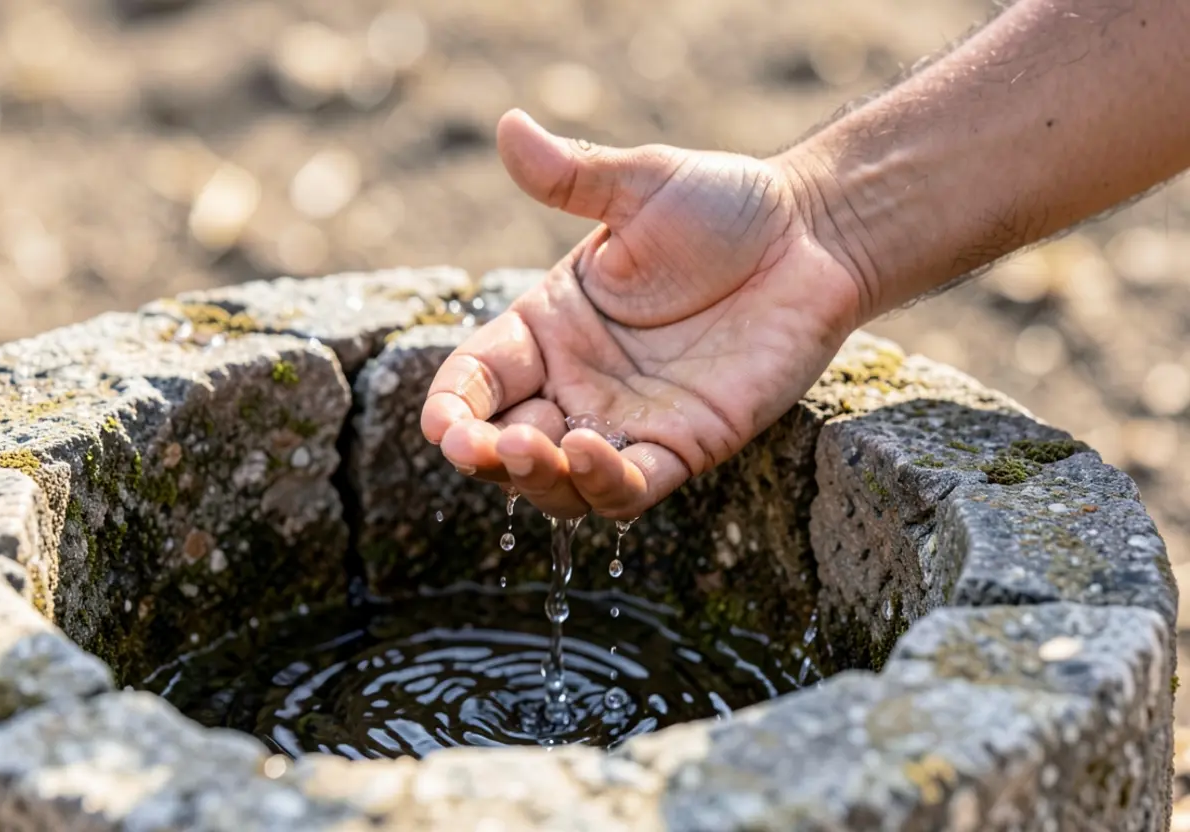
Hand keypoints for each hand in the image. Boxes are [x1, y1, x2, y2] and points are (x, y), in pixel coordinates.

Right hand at [420, 110, 863, 519]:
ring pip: (561, 484)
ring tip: (533, 448)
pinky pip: (632, 488)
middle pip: (507, 444)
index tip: (444, 423)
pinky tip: (594, 452)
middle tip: (482, 446)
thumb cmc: (724, 207)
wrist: (812, 237)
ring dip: (535, 479)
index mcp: (549, 328)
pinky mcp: (684, 446)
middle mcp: (577, 383)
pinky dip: (604, 484)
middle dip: (484, 455)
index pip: (479, 379)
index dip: (453, 406)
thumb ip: (573, 175)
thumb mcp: (640, 185)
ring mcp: (629, 421)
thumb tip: (509, 129)